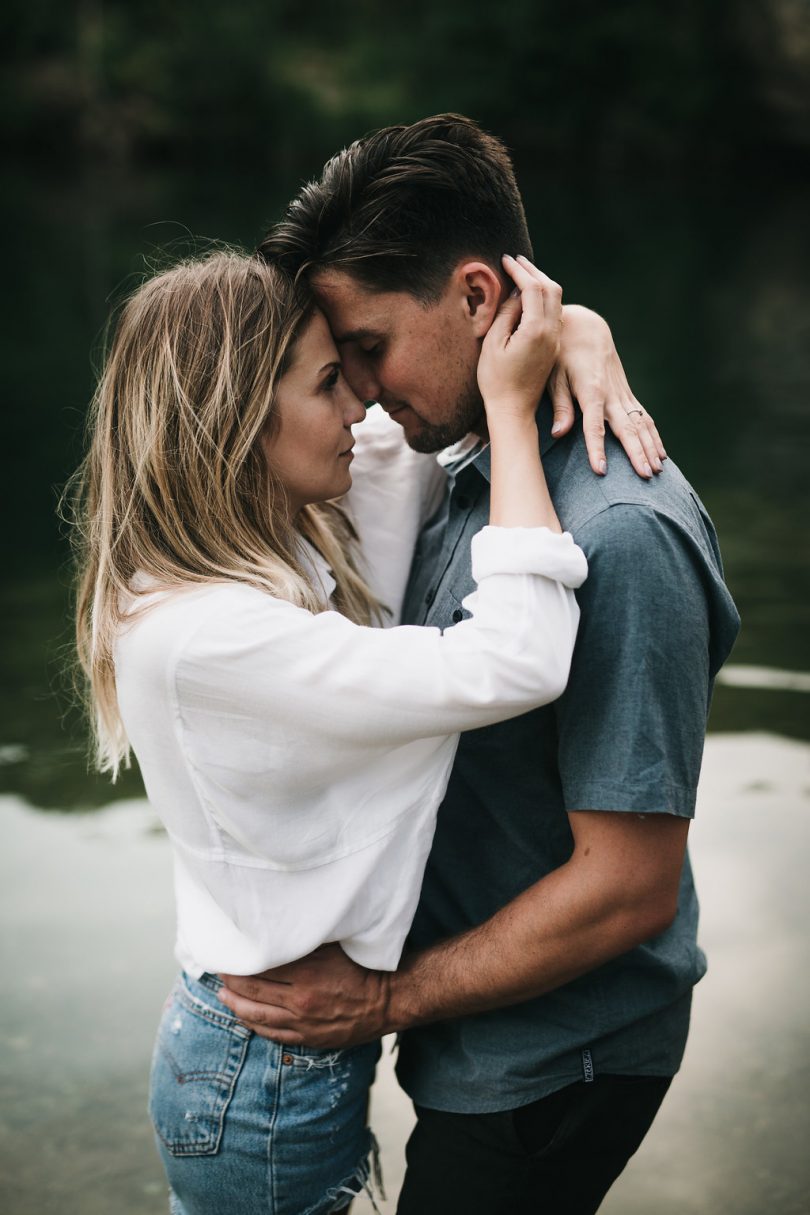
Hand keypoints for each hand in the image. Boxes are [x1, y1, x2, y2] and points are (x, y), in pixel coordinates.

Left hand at [217, 943, 390, 1047]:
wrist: (389, 1000)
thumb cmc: (363, 966)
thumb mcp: (335, 946)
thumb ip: (306, 941)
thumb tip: (277, 931)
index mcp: (307, 973)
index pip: (261, 967)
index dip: (241, 962)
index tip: (229, 952)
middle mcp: (301, 1000)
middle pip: (253, 991)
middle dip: (232, 981)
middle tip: (219, 971)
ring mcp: (303, 1023)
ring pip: (257, 1015)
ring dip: (236, 1004)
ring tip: (223, 994)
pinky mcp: (308, 1038)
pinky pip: (272, 1034)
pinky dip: (254, 1024)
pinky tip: (244, 1017)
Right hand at [477, 254, 561, 419]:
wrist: (513, 410)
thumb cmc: (496, 381)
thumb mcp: (493, 344)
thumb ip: (505, 314)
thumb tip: (516, 294)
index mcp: (536, 330)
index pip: (532, 288)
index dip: (519, 270)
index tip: (505, 260)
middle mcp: (552, 332)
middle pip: (551, 289)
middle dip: (534, 271)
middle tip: (516, 261)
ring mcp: (555, 340)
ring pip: (556, 299)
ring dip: (541, 282)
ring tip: (522, 273)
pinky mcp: (553, 346)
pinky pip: (554, 312)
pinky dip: (543, 297)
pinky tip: (529, 296)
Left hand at [549, 303, 665, 477]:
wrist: (584, 327)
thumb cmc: (562, 353)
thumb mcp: (554, 375)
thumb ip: (560, 405)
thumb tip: (558, 434)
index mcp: (591, 391)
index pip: (594, 426)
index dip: (597, 448)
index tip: (601, 470)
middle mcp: (611, 394)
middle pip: (627, 428)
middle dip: (637, 453)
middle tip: (646, 476)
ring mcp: (622, 394)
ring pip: (641, 424)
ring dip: (650, 447)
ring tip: (658, 471)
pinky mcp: (626, 393)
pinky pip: (644, 417)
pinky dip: (653, 436)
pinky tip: (661, 454)